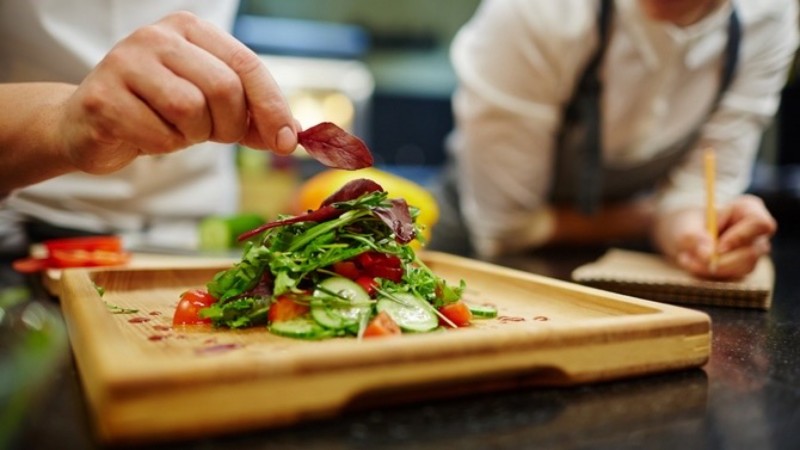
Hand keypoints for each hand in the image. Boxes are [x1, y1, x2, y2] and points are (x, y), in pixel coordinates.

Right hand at [59, 11, 296, 173]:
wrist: (91, 125)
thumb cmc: (159, 111)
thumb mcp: (212, 108)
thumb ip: (253, 117)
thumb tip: (293, 136)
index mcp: (190, 29)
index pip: (247, 65)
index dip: (273, 107)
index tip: (288, 143)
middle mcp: (156, 36)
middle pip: (224, 88)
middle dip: (229, 125)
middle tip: (213, 134)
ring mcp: (125, 62)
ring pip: (191, 110)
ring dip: (193, 135)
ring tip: (175, 130)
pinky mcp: (104, 98)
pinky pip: (160, 135)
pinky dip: (164, 147)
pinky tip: (146, 135)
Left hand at [654, 195, 775, 278]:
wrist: (683, 235)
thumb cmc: (688, 222)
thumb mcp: (685, 225)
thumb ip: (695, 237)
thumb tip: (708, 255)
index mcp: (749, 210)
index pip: (760, 224)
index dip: (741, 238)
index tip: (717, 248)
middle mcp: (756, 232)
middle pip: (752, 252)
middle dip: (720, 261)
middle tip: (688, 258)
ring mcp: (753, 251)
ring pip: (742, 268)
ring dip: (710, 268)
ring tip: (684, 258)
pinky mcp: (743, 268)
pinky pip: (732, 277)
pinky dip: (708, 274)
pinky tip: (690, 264)